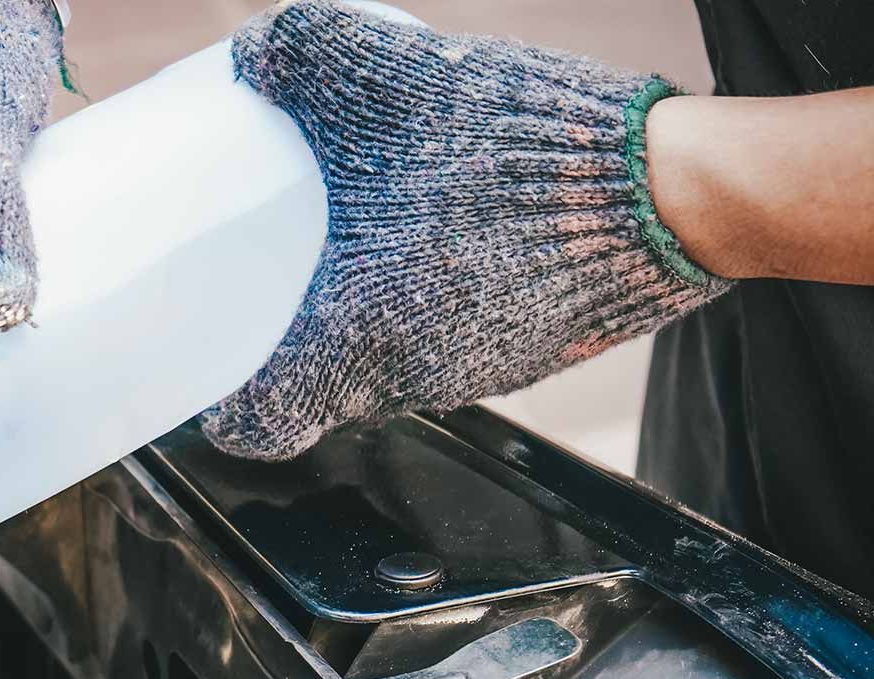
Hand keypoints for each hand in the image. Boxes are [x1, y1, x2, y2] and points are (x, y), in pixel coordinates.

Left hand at [204, 2, 728, 459]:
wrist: (666, 192)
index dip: (226, 408)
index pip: (260, 425)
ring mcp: (468, 376)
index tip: (212, 374)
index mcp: (351, 343)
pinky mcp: (522, 356)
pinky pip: (445, 346)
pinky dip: (423, 308)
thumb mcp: (386, 80)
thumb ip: (302, 54)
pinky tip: (430, 242)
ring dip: (358, 326)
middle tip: (266, 289)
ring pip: (381, 371)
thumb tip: (248, 53)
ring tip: (348, 252)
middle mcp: (402, 380)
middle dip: (287, 351)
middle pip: (317, 395)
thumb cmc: (516, 155)